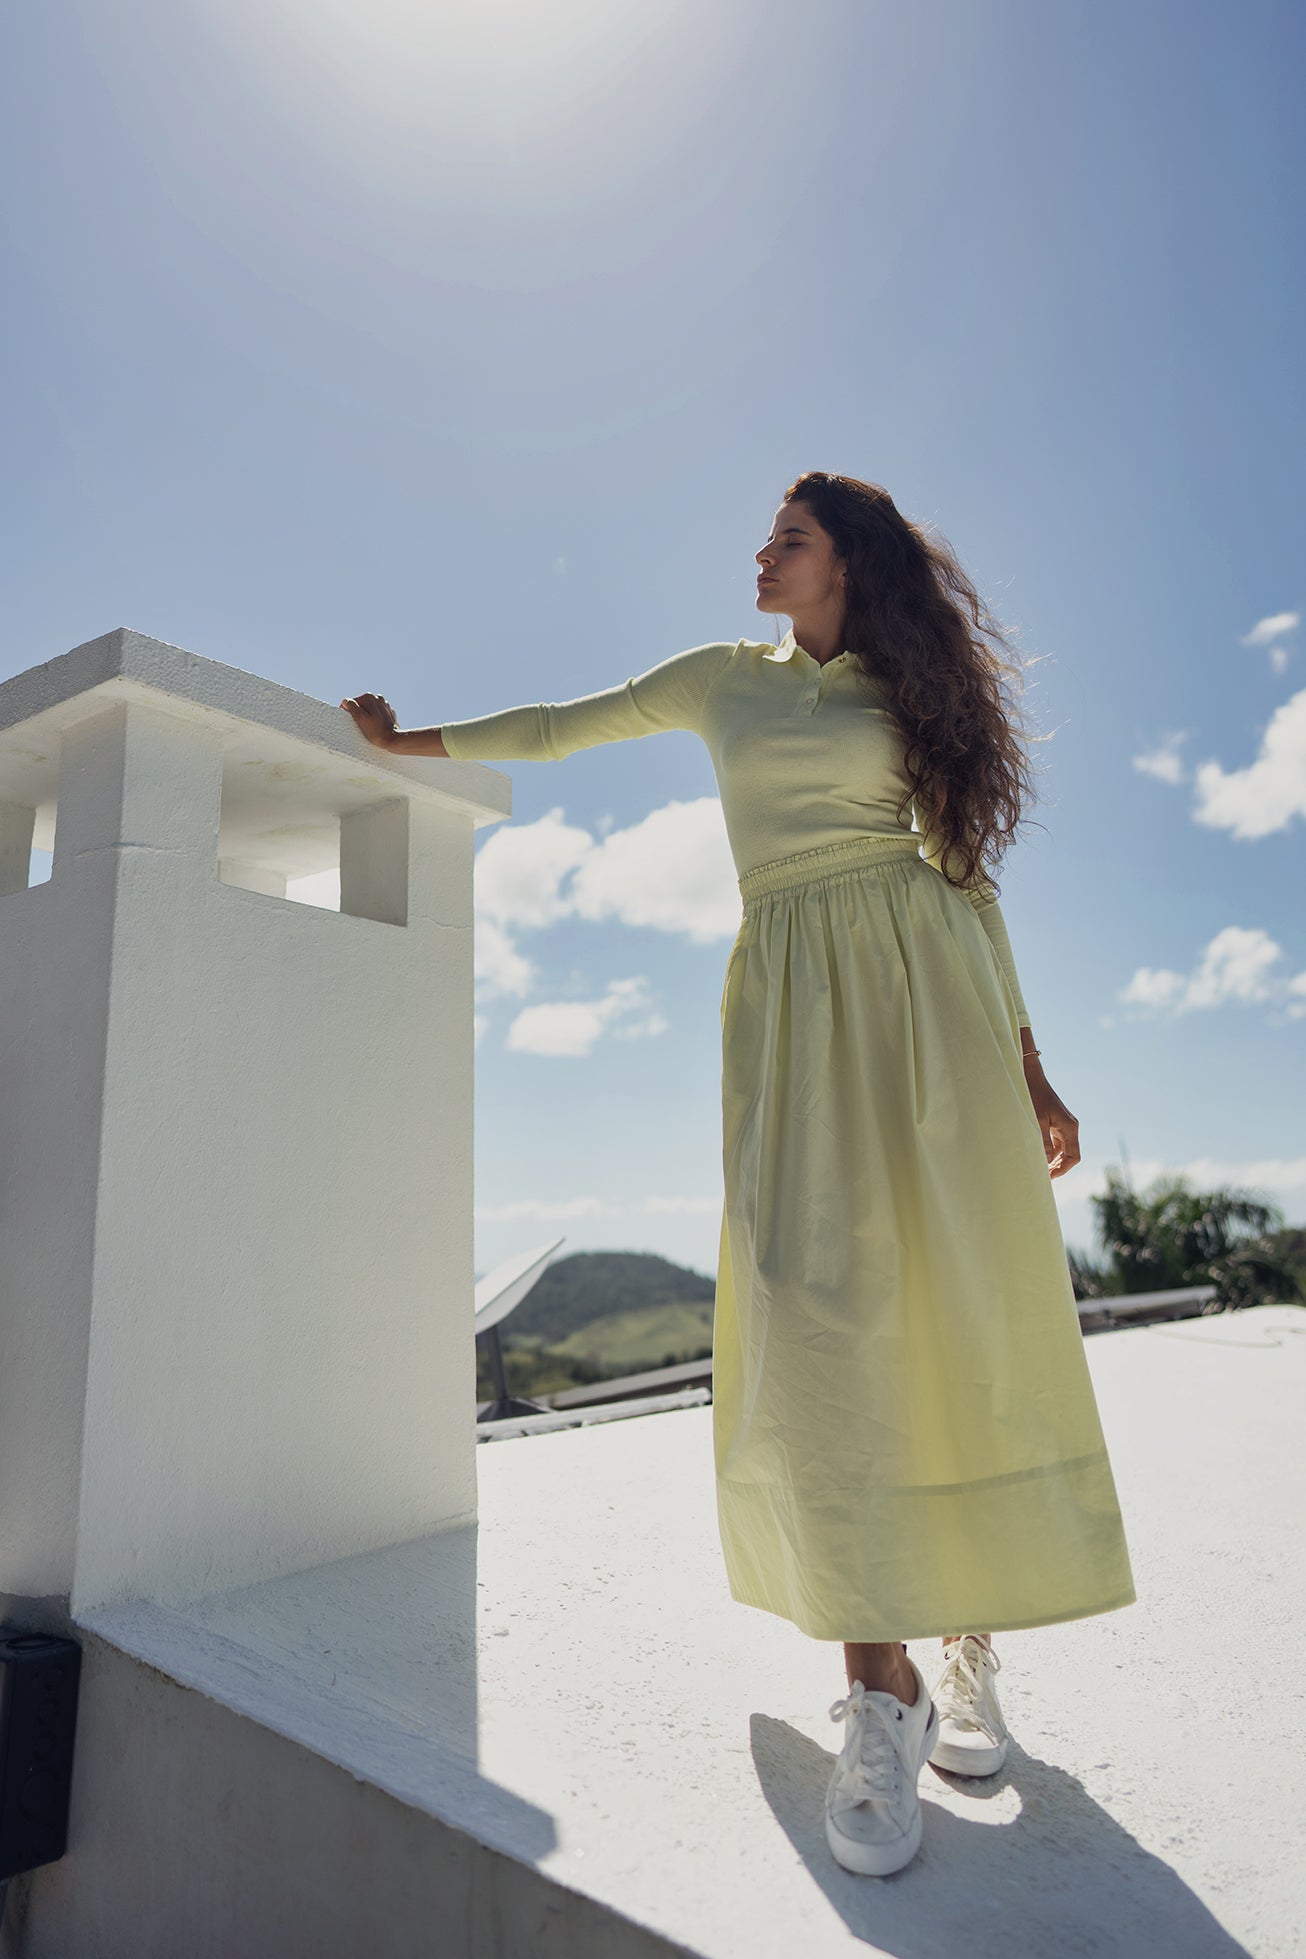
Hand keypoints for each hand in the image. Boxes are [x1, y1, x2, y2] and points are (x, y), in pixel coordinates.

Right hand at [340, 692, 398, 748]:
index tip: (353, 723)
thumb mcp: (360, 719)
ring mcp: (383, 704)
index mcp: (368, 697)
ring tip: (370, 727)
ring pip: (367, 710)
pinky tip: (376, 727)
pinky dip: (374, 720)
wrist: (394, 740)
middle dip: (358, 715)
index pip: (350, 702)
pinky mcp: (387, 712)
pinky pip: (375, 714)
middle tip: (363, 726)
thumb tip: (345, 701)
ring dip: (366, 717)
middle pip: (359, 706)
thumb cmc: (376, 732)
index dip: (348, 713)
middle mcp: (377, 698)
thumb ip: (351, 707)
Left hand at [1023, 1061, 1080, 1178]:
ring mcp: (1065, 1125)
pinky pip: (1058, 1142)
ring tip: (1042, 1170)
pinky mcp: (1058, 1123)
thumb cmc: (1034, 1097)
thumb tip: (1048, 1161)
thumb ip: (1044, 1142)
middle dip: (1059, 1167)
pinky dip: (1052, 1152)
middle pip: (1071, 1155)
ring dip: (1055, 1161)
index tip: (1050, 1177)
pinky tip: (1041, 1158)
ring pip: (1064, 1150)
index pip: (1073, 1156)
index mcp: (1070, 1127)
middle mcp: (1071, 1127)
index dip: (1063, 1169)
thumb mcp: (1037, 1121)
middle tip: (1044, 1177)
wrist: (1032, 1079)